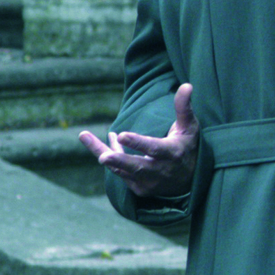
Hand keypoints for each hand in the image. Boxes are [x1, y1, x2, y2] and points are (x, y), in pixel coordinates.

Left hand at [79, 82, 200, 198]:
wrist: (189, 181)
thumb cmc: (187, 146)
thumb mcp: (189, 127)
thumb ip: (184, 108)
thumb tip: (187, 85)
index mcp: (173, 153)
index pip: (155, 149)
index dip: (138, 143)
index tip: (121, 135)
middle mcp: (160, 170)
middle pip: (136, 166)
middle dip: (119, 161)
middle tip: (103, 157)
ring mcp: (149, 182)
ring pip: (121, 169)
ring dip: (104, 153)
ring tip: (85, 137)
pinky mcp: (139, 188)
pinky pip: (120, 172)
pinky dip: (111, 158)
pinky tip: (104, 147)